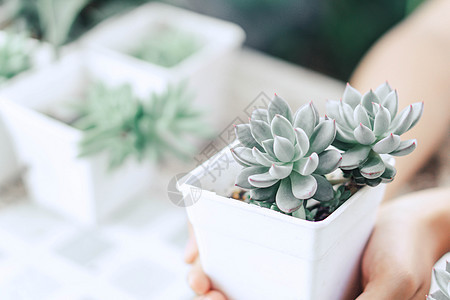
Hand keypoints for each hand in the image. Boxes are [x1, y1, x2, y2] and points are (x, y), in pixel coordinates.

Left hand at [184, 188, 448, 299]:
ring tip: (196, 262)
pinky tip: (215, 243)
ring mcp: (298, 282)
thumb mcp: (392, 285)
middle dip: (216, 295)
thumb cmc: (406, 253)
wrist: (412, 222)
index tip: (209, 293)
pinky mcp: (298, 259)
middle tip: (196, 275)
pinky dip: (234, 256)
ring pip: (249, 286)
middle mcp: (304, 299)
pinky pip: (260, 261)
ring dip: (219, 277)